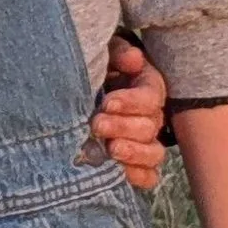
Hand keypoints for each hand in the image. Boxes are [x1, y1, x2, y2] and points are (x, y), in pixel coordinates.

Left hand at [93, 33, 169, 194]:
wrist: (75, 85)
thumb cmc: (94, 65)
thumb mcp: (106, 51)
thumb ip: (119, 52)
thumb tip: (133, 59)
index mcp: (146, 87)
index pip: (150, 97)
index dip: (131, 102)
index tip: (107, 103)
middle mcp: (149, 116)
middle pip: (148, 127)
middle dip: (123, 127)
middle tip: (97, 124)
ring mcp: (144, 142)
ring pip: (153, 153)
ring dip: (133, 153)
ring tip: (112, 149)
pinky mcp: (135, 163)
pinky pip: (148, 176)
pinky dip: (138, 176)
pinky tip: (122, 174)